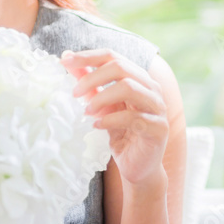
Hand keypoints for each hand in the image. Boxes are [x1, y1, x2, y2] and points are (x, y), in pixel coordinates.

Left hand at [61, 49, 168, 187]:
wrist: (138, 167)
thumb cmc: (121, 134)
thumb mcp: (102, 107)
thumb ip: (90, 85)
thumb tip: (67, 61)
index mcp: (138, 78)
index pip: (113, 56)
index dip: (88, 56)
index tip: (65, 61)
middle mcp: (151, 88)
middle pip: (121, 67)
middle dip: (92, 77)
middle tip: (74, 92)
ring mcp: (157, 107)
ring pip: (129, 87)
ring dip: (102, 97)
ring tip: (86, 111)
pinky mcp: (158, 128)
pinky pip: (133, 117)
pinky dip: (111, 120)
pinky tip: (97, 126)